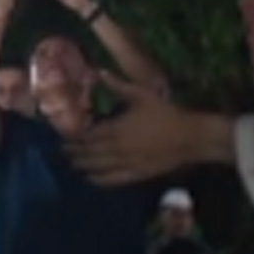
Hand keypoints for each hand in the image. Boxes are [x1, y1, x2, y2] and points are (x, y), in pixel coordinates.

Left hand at [64, 71, 230, 185]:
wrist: (191, 137)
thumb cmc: (165, 113)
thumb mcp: (141, 94)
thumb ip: (117, 85)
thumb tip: (99, 72)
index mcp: (115, 129)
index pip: (88, 136)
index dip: (75, 138)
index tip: (64, 138)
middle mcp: (116, 149)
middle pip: (89, 153)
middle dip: (75, 152)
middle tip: (62, 152)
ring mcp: (126, 164)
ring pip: (98, 167)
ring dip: (83, 166)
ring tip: (71, 164)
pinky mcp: (137, 174)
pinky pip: (114, 180)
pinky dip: (100, 180)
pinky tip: (91, 180)